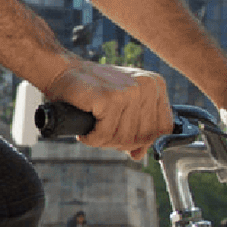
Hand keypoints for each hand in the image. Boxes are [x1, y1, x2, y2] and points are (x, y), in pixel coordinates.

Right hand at [44, 59, 171, 160]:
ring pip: (124, 138)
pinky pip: (105, 135)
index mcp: (155, 85)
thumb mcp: (123, 106)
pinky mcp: (110, 98)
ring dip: (104, 141)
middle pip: (144, 136)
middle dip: (120, 142)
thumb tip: (140, 155)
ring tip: (93, 130)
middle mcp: (147, 85)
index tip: (122, 137)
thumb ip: (137, 128)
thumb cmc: (93, 90)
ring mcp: (130, 91)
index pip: (163, 128)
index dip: (143, 141)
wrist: (63, 72)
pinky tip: (85, 131)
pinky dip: (92, 139)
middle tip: (102, 133)